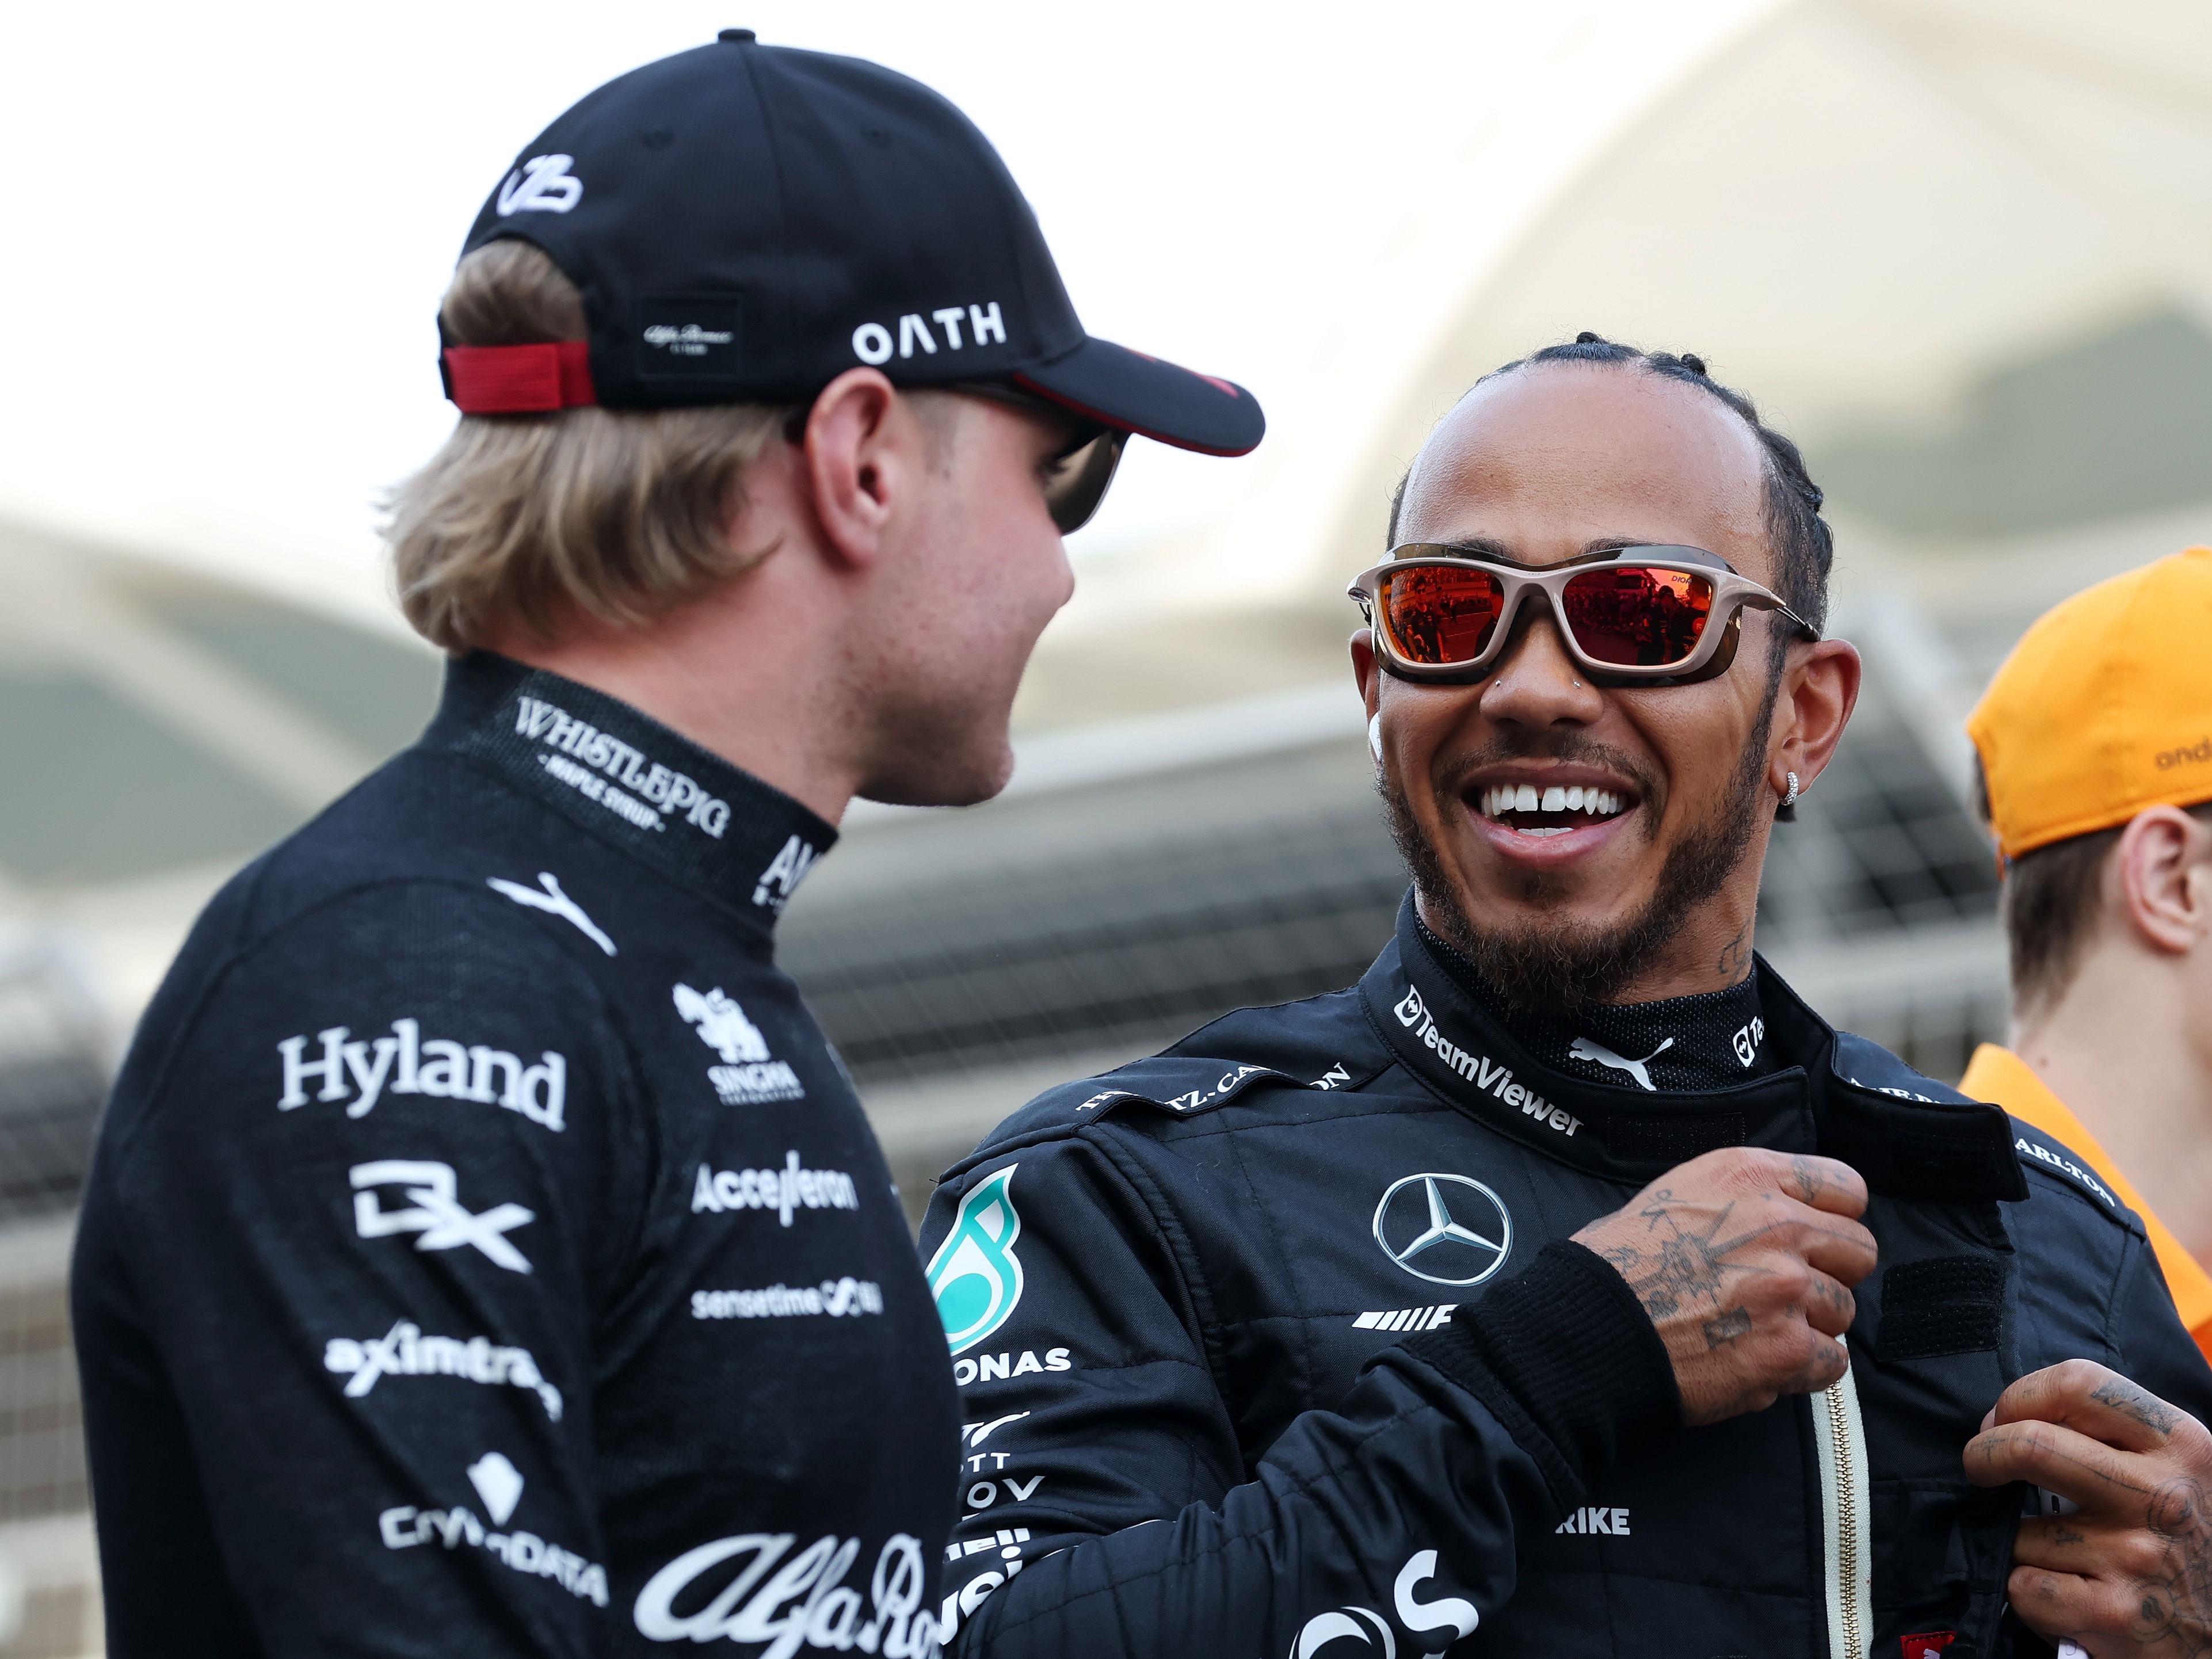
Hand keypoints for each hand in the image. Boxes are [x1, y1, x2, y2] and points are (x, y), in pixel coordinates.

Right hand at [1572, 1148, 1875, 1425]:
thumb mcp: (1679, 1192)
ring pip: (1844, 1312)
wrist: (1591, 1324)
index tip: (1813, 1238)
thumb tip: (1792, 1217)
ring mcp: (1788, 1288)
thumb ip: (1746, 1197)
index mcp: (1750, 1176)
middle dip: (1828, 1273)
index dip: (1832, 1218)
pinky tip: (1757, 1360)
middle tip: (1784, 1291)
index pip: (1846, 1189)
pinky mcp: (1788, 1348)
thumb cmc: (1620, 1262)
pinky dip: (1801, 1370)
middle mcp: (1779, 1224)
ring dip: (1808, 1325)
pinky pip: (1832, 1363)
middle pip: (1859, 1251)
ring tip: (1754, 1330)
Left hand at [1965, 1359, 2211, 1656]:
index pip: (2078, 1384)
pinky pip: (2024, 1587)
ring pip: (2019, 1531)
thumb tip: (2008, 1419)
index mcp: (2178, 1443)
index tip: (2003, 1420)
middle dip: (1984, 1454)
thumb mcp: (2174, 1466)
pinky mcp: (2116, 1614)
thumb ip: (2110, 1433)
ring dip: (2018, 1544)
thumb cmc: (2186, 1536)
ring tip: (2057, 1556)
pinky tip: (2063, 1595)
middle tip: (1981, 1468)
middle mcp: (2162, 1496)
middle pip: (2032, 1444)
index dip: (2020, 1397)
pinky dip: (2026, 1594)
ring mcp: (2138, 1555)